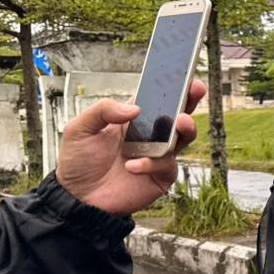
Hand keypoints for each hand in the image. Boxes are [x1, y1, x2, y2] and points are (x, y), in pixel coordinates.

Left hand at [57, 80, 204, 215]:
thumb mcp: (80, 128)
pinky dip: (152, 163)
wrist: (78, 198)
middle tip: (196, 89)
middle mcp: (149, 135)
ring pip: (182, 138)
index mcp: (132, 120)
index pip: (155, 99)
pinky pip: (167, 165)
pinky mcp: (160, 176)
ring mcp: (157, 155)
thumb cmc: (78, 161)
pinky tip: (132, 166)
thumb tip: (135, 109)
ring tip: (181, 122)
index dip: (170, 87)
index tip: (182, 75)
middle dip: (189, 100)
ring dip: (185, 128)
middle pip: (177, 114)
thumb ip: (103, 111)